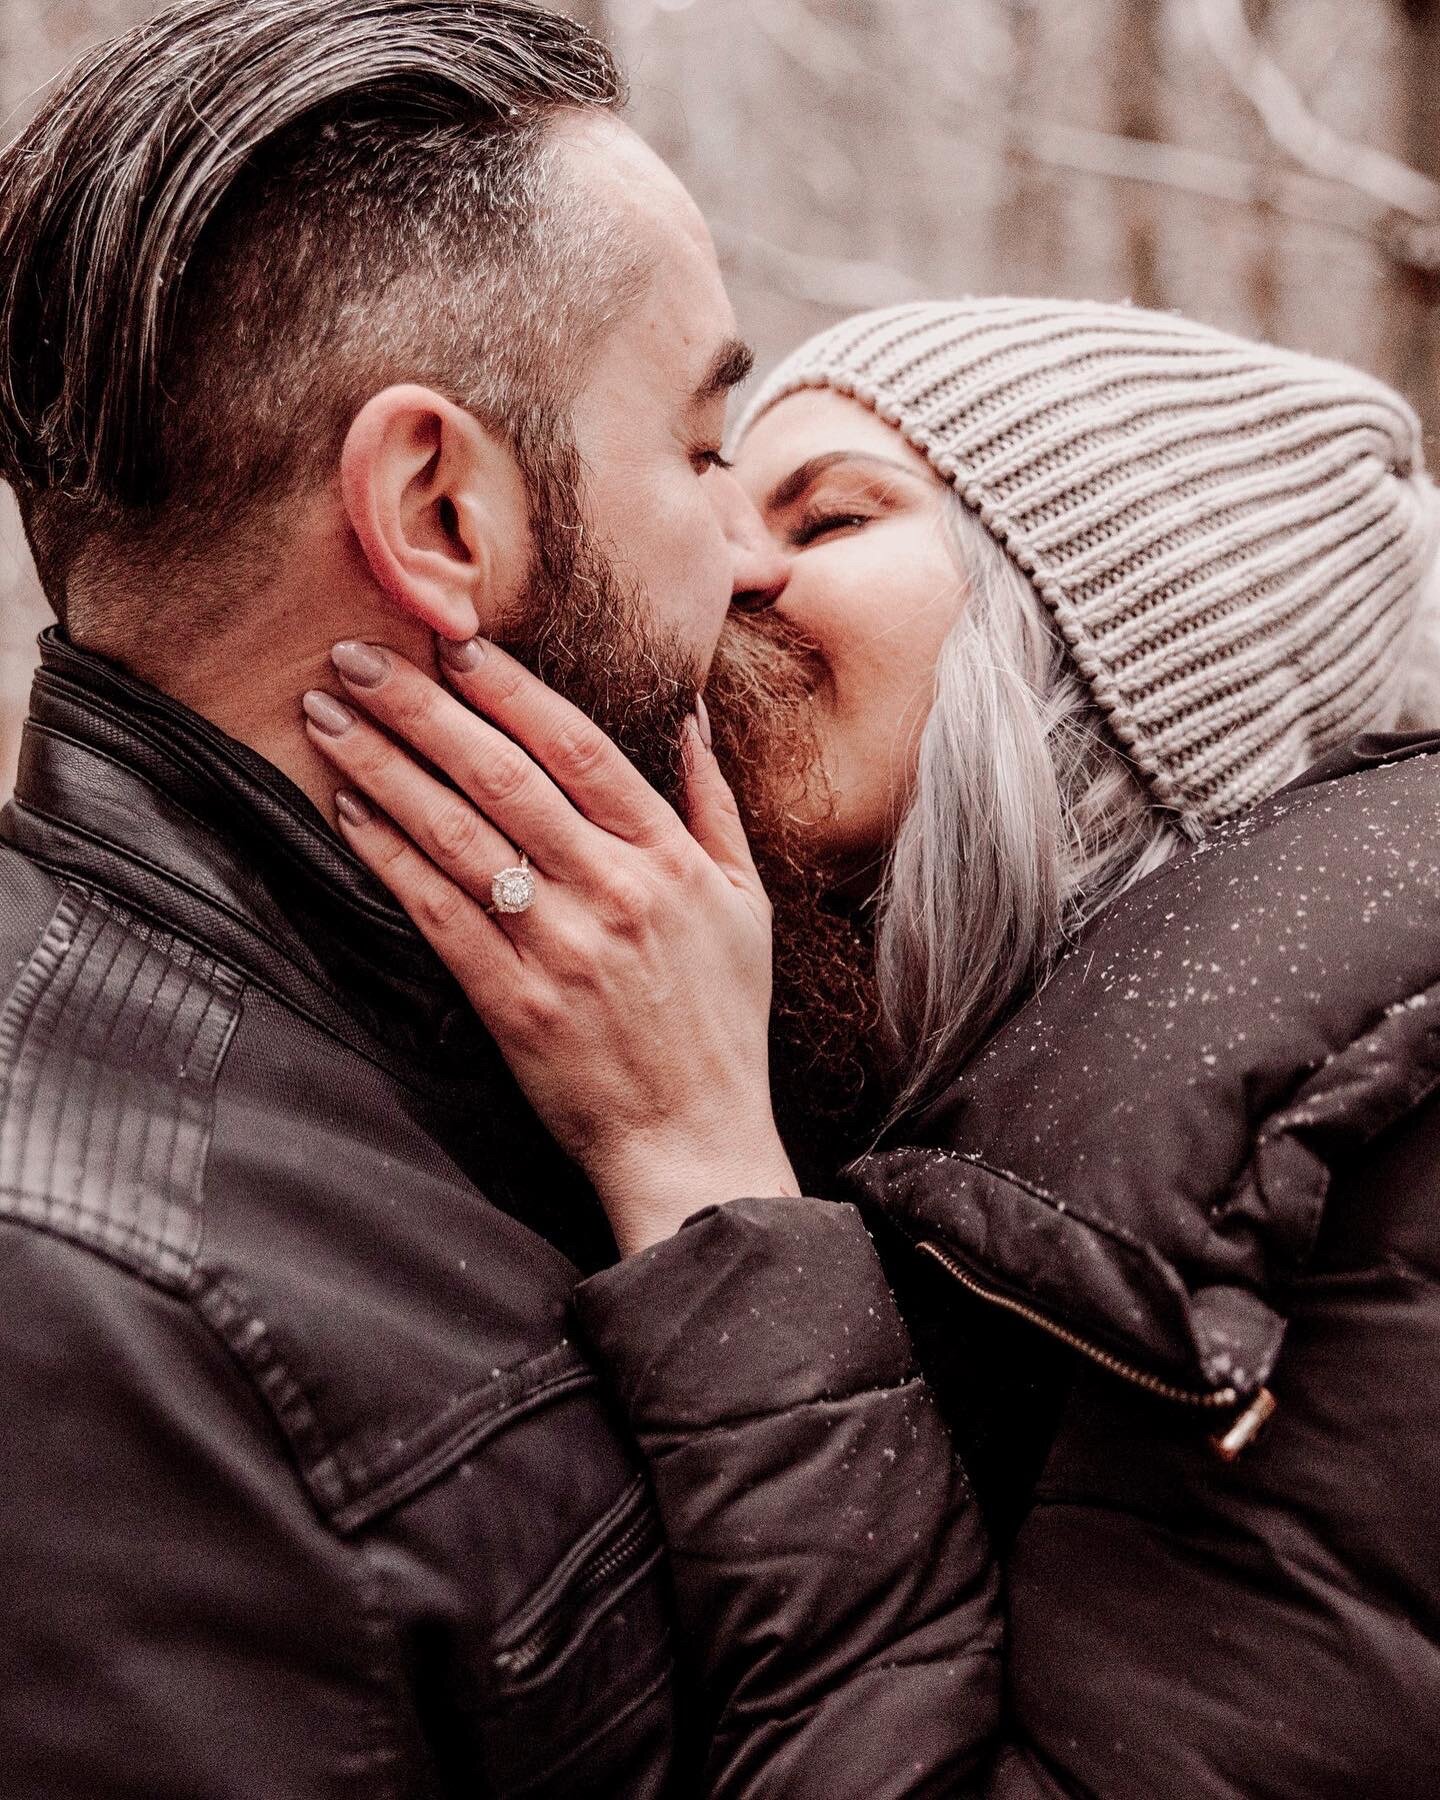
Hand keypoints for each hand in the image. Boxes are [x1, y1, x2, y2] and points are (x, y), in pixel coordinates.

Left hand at [303, 637, 799, 1253]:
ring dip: (384, 768)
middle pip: (503, 776)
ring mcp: (560, 949)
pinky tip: (347, 811)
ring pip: (458, 836)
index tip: (456, 644)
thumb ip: (710, 804)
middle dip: (421, 707)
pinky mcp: (512, 1005)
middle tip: (356, 654)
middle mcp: (614, 893)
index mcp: (670, 860)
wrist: (693, 1141)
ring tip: (328, 717)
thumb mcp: (745, 903)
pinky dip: (389, 857)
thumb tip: (686, 714)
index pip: (581, 749)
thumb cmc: (722, 1021)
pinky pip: (437, 914)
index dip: (512, 691)